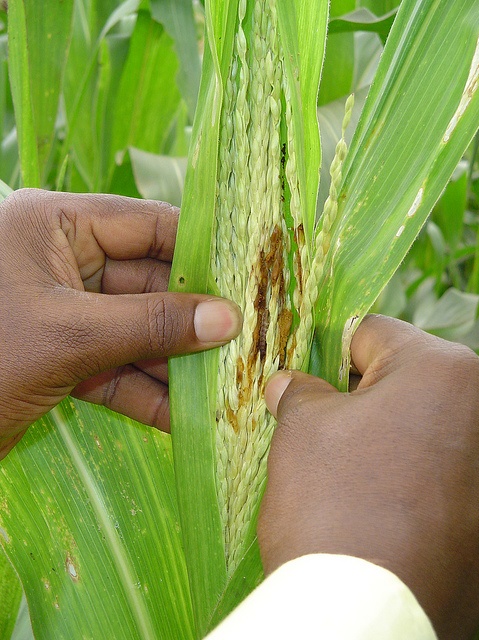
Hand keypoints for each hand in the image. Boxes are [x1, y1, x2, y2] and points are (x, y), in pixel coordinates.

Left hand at [0, 189, 240, 458]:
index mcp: (54, 225)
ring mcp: (62, 311)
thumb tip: (228, 319)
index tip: (249, 279)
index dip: (200, 252)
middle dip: (192, 319)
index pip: (148, 225)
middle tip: (245, 345)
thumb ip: (150, 325)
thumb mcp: (67, 336)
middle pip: (147, 283)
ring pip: (134, 329)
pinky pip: (111, 366)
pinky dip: (142, 391)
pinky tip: (179, 417)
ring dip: (174, 362)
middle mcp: (62, 261)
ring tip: (224, 388)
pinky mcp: (58, 356)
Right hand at [259, 314, 478, 639]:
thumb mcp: (303, 428)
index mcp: (443, 369)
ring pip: (421, 424)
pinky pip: (438, 469)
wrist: (366, 616)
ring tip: (346, 469)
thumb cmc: (333, 503)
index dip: (326, 352)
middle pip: (404, 378)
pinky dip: (406, 472)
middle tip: (321, 427)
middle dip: (358, 396)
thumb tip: (292, 383)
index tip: (305, 378)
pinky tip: (374, 501)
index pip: (371, 334)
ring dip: (384, 435)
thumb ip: (301, 390)